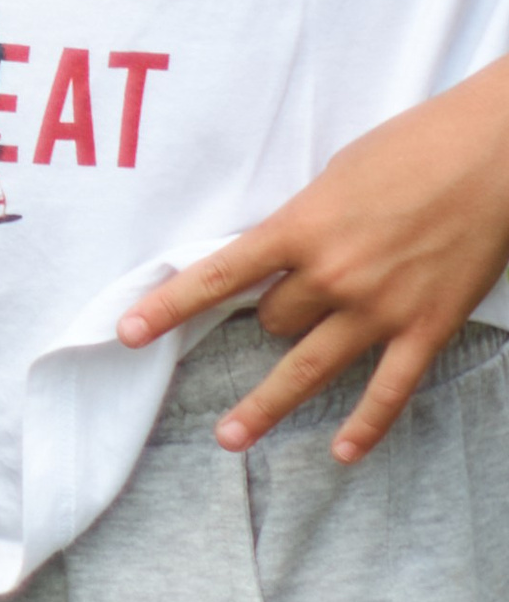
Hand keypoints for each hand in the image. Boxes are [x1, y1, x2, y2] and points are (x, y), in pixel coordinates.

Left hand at [117, 59, 508, 461]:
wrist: (494, 154)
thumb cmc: (413, 149)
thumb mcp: (336, 177)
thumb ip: (303, 222)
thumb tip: (281, 254)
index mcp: (301, 229)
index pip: (218, 276)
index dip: (168, 307)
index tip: (129, 334)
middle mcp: (333, 275)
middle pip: (271, 321)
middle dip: (272, 317)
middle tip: (290, 303)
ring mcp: (382, 307)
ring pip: (308, 368)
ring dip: (267, 403)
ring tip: (230, 436)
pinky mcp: (428, 327)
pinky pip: (388, 389)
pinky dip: (366, 425)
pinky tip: (342, 452)